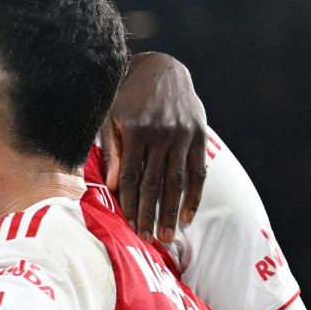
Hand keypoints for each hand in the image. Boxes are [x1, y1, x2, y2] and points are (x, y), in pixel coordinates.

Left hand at [100, 51, 207, 242]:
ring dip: (172, 212)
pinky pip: (197, 172)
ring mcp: (182, 136)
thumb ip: (112, 150)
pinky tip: (188, 217)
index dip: (129, 204)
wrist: (162, 69)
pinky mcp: (199, 136)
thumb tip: (113, 186)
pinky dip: (194, 197)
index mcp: (136, 130)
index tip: (127, 226)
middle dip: (149, 214)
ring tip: (167, 237)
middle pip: (153, 183)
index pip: (130, 176)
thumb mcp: (112, 117)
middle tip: (146, 240)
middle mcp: (161, 134)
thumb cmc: (129, 97)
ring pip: (176, 181)